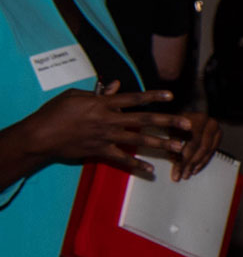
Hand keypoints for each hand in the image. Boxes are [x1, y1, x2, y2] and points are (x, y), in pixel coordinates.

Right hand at [13, 82, 186, 178]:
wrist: (40, 136)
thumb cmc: (55, 112)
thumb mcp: (75, 96)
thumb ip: (99, 93)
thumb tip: (115, 86)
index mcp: (103, 104)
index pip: (134, 98)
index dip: (153, 96)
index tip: (171, 95)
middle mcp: (109, 120)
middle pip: (144, 120)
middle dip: (168, 122)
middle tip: (187, 125)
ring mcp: (106, 137)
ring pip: (138, 140)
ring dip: (160, 144)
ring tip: (179, 148)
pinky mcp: (99, 151)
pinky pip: (121, 159)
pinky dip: (136, 165)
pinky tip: (149, 170)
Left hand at [164, 111, 221, 180]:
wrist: (187, 106)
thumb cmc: (175, 119)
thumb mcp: (169, 127)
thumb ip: (171, 140)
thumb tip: (173, 159)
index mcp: (195, 118)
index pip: (190, 142)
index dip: (182, 159)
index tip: (176, 171)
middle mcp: (208, 122)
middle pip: (200, 147)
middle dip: (190, 164)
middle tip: (182, 175)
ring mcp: (215, 127)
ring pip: (207, 150)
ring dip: (197, 164)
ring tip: (187, 174)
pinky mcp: (219, 133)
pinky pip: (213, 151)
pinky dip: (204, 161)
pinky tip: (196, 168)